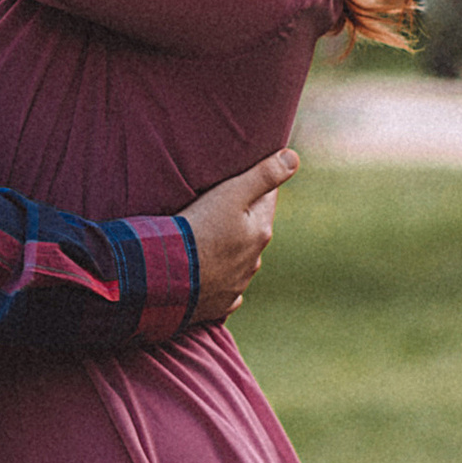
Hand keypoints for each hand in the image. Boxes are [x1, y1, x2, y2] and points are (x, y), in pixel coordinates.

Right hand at [178, 147, 297, 325]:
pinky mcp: (218, 304)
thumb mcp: (230, 194)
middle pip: (252, 232)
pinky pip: (224, 291)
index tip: (236, 181)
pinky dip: (218, 283)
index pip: (267, 199)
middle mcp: (254, 261)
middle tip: (213, 209)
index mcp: (261, 231)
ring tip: (204, 242)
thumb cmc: (198, 229)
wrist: (167, 277)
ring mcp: (237, 285)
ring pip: (239, 262)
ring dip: (228, 252)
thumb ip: (264, 175)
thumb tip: (294, 158)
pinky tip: (204, 276)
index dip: (253, 188)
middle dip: (240, 221)